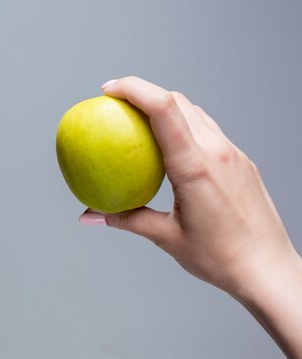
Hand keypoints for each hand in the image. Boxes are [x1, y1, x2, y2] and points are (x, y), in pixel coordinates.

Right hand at [79, 76, 297, 293]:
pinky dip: (181, 124)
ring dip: (163, 105)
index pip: (164, 109)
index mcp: (196, 166)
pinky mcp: (241, 161)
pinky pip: (207, 129)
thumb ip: (125, 219)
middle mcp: (217, 151)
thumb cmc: (220, 257)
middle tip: (114, 101)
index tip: (107, 91)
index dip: (133, 88)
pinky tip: (168, 145)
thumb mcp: (165, 237)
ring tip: (137, 118)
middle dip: (142, 91)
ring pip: (194, 111)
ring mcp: (233, 153)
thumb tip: (90, 216)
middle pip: (177, 100)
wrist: (269, 270)